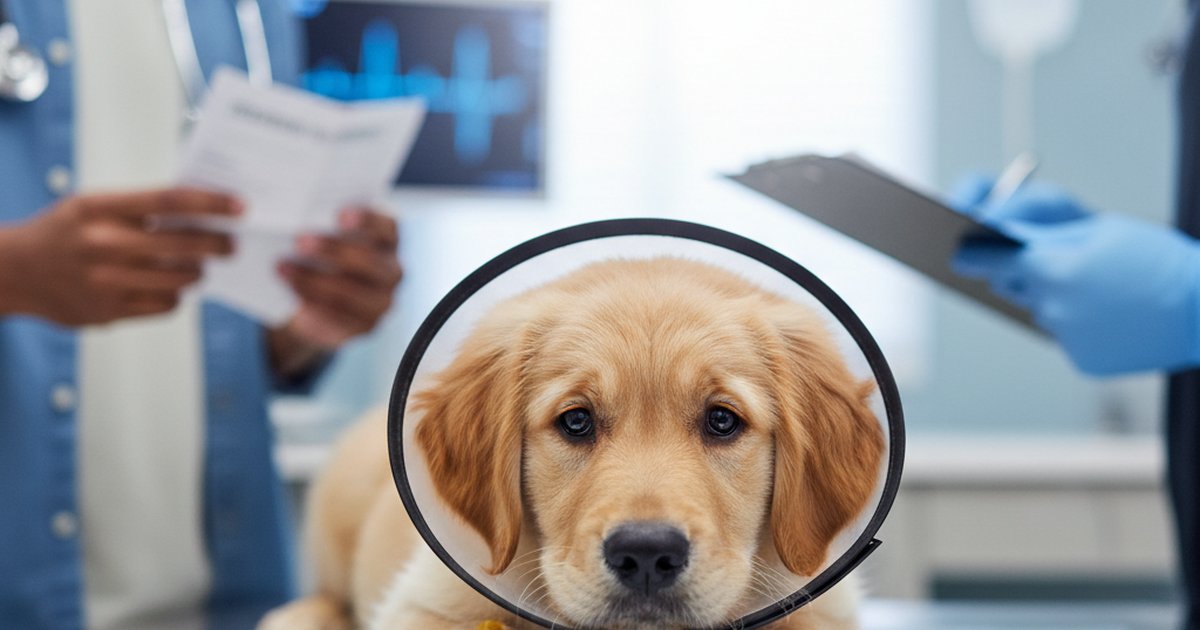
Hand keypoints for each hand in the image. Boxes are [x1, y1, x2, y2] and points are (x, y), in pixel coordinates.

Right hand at [0, 188, 239, 325]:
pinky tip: (169, 288)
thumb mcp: (91, 206)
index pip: (169, 201)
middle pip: (185, 244)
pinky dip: (175, 296)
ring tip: (195, 266)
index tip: (240, 207)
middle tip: (230, 245)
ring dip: (197, 273)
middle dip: (218, 245)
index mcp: (100, 208)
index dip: (211, 203)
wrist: (13, 272)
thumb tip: (200, 212)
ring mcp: (106, 280)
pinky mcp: (108, 311)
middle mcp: (103, 243)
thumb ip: (138, 207)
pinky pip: (165, 306)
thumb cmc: (62, 233)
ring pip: (181, 279)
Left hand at [268, 208, 402, 375]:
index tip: (340, 215)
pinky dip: (312, 301)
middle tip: (300, 241)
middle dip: (333, 250)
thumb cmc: (320, 258)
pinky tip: (291, 287)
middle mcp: (391, 270)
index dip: (367, 220)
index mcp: (387, 241)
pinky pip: (339, 315)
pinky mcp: (367, 325)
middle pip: (369, 260)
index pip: (386, 227)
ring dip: (314, 279)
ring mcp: (383, 301)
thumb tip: (292, 215)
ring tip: (283, 267)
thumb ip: (319, 223)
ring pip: (352, 292)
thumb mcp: (323, 236)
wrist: (316, 306)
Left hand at [950, 176, 1199, 374]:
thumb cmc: (1158, 260)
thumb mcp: (1103, 230)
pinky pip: (1068, 337)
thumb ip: (1049, 236)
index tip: (956, 253)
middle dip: (1032, 274)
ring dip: (1062, 300)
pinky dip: (1083, 326)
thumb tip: (1007, 238)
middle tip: (1066, 265)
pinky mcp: (1083, 360)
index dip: (975, 254)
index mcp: (1054, 269)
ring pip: (1044, 311)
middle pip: (1018, 287)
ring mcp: (1067, 338)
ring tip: (1106, 292)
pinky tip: (1115, 317)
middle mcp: (1053, 307)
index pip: (992, 261)